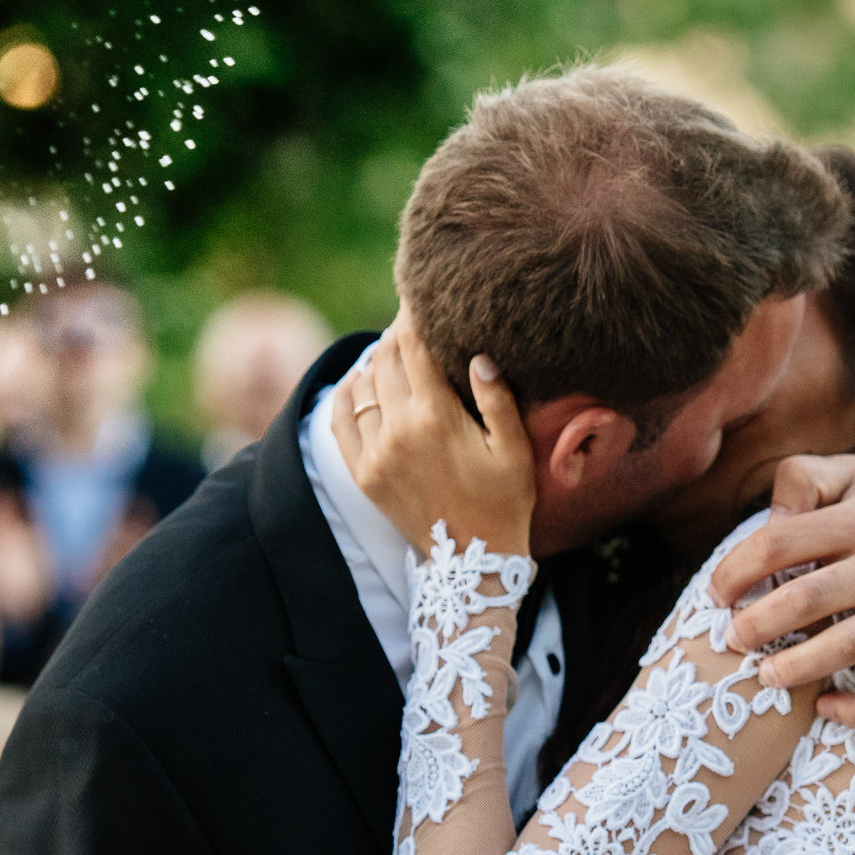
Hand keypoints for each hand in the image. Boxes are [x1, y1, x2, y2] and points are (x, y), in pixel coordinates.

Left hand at [336, 319, 533, 556]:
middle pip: (385, 358)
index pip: (415, 347)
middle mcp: (398, 430)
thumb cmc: (504, 501)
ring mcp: (374, 452)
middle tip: (410, 318)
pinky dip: (347, 393)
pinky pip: (341, 419)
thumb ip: (497, 398)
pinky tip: (360, 378)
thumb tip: (478, 354)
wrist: (471, 560)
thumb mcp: (513, 449)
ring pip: (363, 384)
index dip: (415, 315)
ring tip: (392, 348)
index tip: (420, 295)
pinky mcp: (362, 472)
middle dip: (396, 332)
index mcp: (436, 417)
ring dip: (376, 360)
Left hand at [713, 458, 854, 726]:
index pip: (784, 541)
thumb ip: (805, 479)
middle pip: (814, 595)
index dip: (738, 568)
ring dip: (802, 665)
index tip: (717, 593)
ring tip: (767, 677)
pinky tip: (827, 708)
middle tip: (732, 640)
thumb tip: (768, 518)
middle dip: (762, 622)